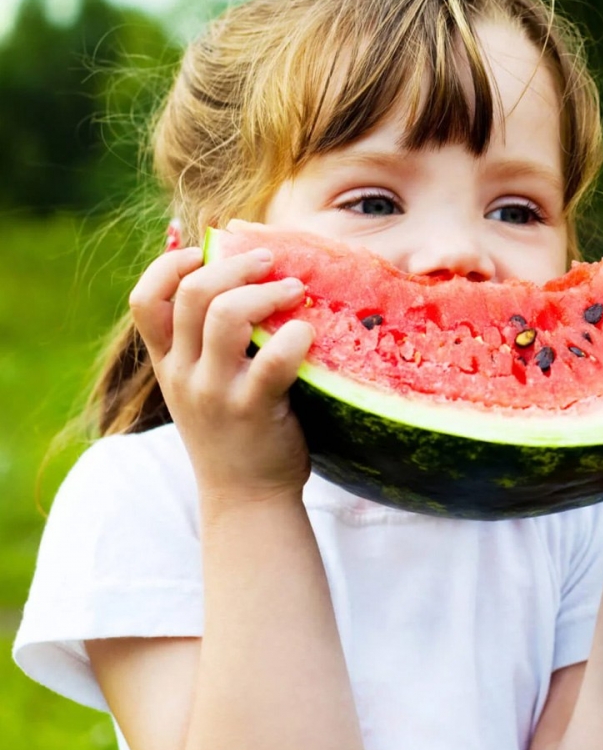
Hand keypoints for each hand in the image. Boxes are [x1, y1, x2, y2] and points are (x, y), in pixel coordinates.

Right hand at [128, 245, 314, 499]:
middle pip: (193, 293)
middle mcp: (184, 374)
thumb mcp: (202, 386)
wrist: (246, 499)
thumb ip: (205, 342)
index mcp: (168, 364)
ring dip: (264, 291)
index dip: (169, 265)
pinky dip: (294, 336)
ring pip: (225, 315)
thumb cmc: (233, 432)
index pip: (145, 301)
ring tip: (294, 289)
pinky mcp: (253, 409)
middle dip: (234, 264)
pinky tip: (309, 332)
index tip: (203, 250)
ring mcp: (215, 392)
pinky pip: (272, 360)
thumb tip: (232, 279)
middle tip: (269, 261)